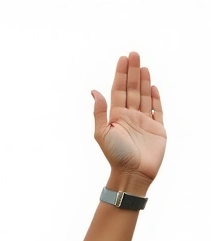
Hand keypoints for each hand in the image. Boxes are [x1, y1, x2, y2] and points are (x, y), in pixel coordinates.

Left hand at [92, 52, 166, 186]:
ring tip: (143, 66)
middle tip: (134, 54)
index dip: (121, 74)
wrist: (132, 174)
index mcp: (116, 116)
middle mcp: (130, 116)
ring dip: (144, 81)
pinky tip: (153, 86)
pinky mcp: (157, 128)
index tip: (123, 58)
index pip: (119, 90)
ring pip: (145, 96)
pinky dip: (156, 98)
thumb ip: (99, 112)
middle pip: (132, 89)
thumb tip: (94, 91)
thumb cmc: (115, 156)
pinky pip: (157, 109)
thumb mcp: (102, 133)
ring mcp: (144, 121)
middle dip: (133, 72)